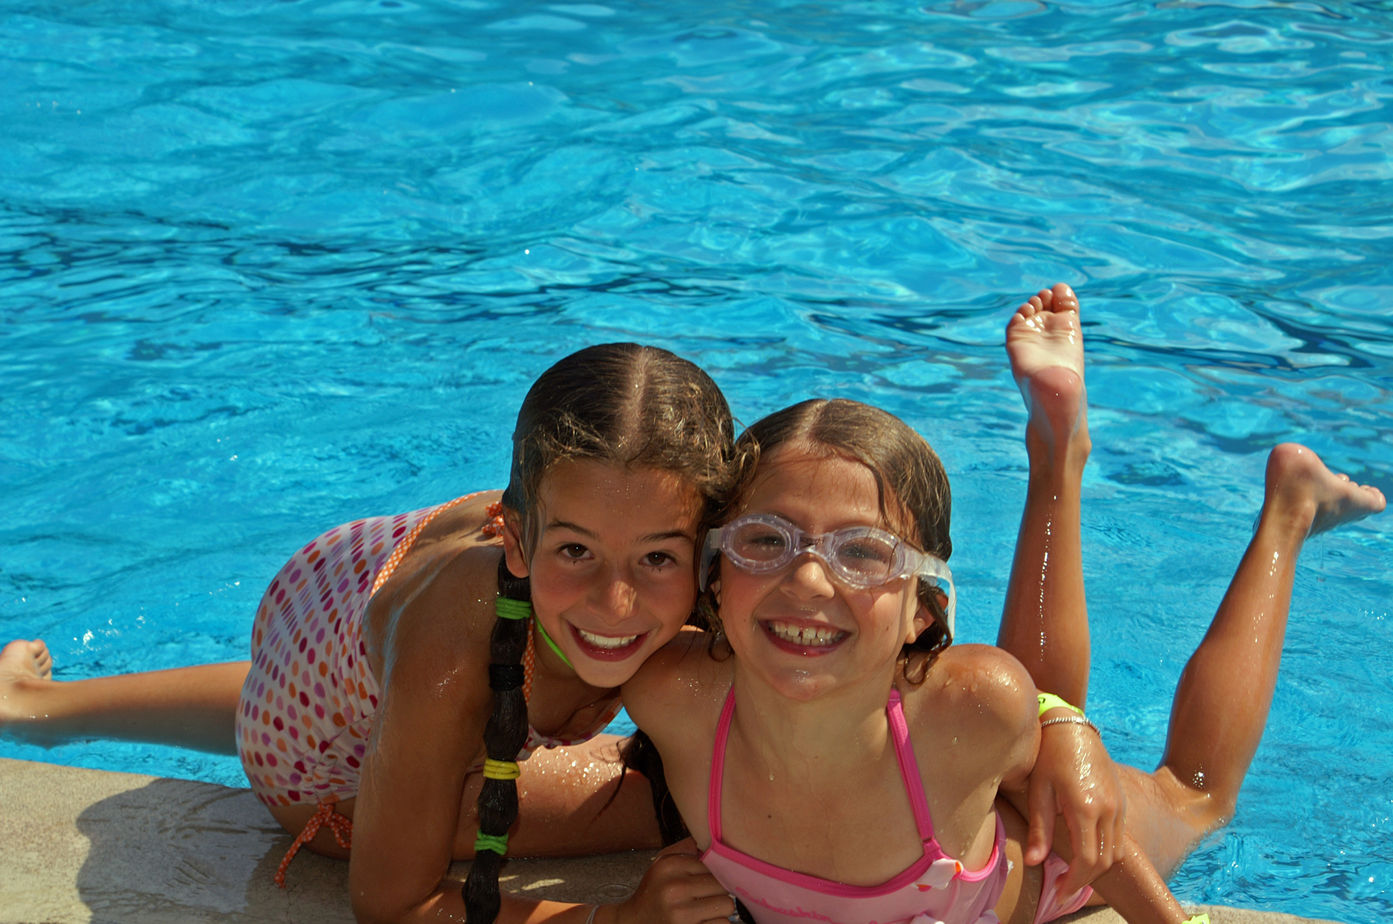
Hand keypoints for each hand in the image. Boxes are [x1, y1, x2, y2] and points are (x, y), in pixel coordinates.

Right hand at [603, 839, 734, 923]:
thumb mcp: (662, 866)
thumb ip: (686, 852)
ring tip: (707, 910)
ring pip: (727, 905)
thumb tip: (716, 842)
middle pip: (722, 884)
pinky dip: (717, 923)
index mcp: (669, 866)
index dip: (717, 872)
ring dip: (721, 909)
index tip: (709, 880)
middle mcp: (674, 888)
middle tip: (708, 896)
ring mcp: (681, 913)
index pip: (713, 863)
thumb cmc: (654, 893)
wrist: (633, 922)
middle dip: (720, 891)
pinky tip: (704, 921)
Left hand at [1026, 718, 1124, 895]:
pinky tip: (1084, 851)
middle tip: (1063, 889)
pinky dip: (1104, 850)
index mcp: (1084, 807)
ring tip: (1072, 872)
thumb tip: (1033, 862)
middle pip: (1104, 860)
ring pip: (1115, 851)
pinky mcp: (1121, 801)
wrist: (1070, 726)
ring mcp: (1118, 805)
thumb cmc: (1048, 756)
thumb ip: (1040, 828)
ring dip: (1096, 867)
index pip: (1087, 860)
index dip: (1074, 882)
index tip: (1060, 894)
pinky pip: (1118, 836)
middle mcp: (1108, 809)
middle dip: (1085, 880)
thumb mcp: (1039, 790)